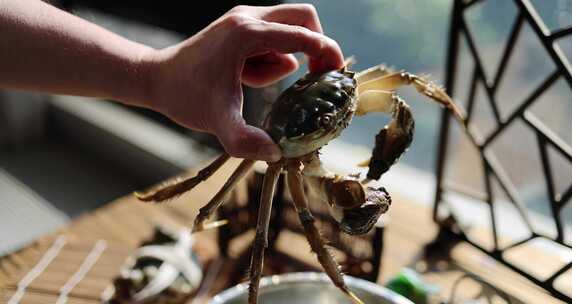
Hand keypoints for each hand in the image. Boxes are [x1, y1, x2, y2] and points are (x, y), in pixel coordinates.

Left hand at [142, 4, 343, 161]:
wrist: (155, 79)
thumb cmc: (185, 96)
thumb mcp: (216, 121)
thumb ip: (244, 140)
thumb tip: (275, 154)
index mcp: (247, 33)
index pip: (302, 35)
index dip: (327, 53)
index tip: (337, 78)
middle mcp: (248, 18)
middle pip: (303, 17)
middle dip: (318, 45)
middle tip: (318, 77)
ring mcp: (244, 20)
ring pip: (289, 28)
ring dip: (289, 56)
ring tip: (258, 84)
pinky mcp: (240, 29)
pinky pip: (272, 41)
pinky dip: (273, 60)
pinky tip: (248, 80)